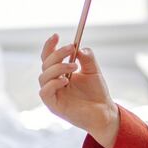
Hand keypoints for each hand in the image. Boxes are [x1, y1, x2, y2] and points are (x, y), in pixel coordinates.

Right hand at [38, 33, 118, 147]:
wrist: (104, 112)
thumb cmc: (97, 92)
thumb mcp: (93, 71)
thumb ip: (87, 58)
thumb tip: (79, 48)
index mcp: (60, 73)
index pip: (49, 57)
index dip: (49, 46)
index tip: (56, 35)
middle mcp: (53, 82)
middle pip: (45, 64)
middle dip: (57, 54)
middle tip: (71, 48)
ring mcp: (52, 94)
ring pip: (43, 76)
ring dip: (58, 67)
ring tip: (74, 66)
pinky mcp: (53, 106)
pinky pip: (45, 92)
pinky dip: (53, 83)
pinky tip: (65, 80)